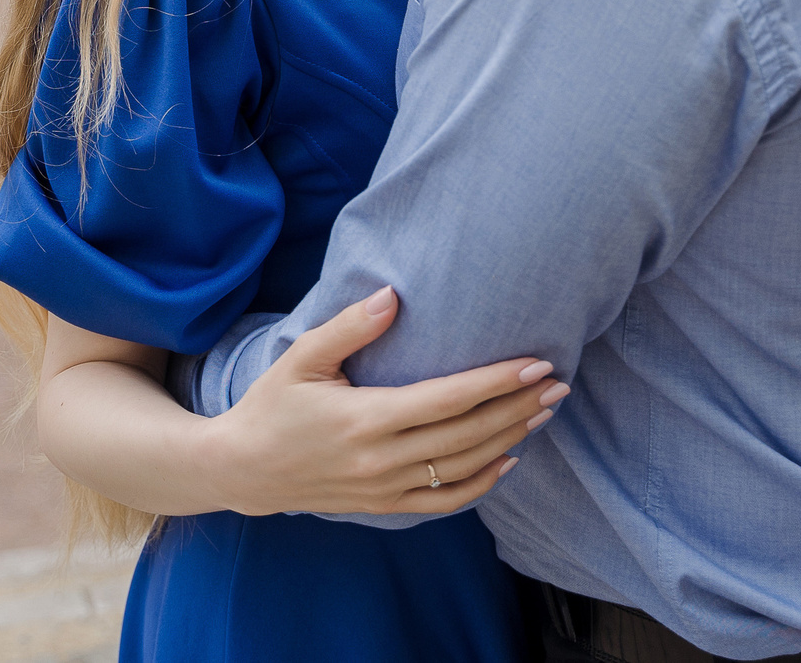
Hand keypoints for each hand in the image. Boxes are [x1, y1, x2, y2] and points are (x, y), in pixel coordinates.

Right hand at [205, 287, 565, 516]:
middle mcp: (380, 460)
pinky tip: (508, 458)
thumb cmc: (272, 404)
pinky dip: (481, 484)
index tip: (535, 364)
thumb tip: (395, 295)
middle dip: (517, 408)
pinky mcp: (383, 506)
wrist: (242, 469)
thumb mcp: (302, 357)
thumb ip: (349, 326)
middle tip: (558, 384)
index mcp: (364, 419)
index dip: (495, 383)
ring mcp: (383, 489)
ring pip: (462, 469)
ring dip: (509, 440)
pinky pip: (443, 502)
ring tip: (543, 412)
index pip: (447, 400)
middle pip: (467, 436)